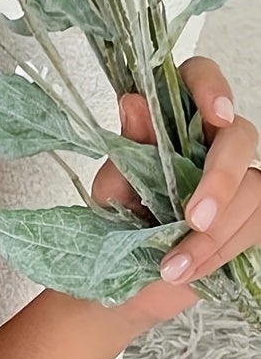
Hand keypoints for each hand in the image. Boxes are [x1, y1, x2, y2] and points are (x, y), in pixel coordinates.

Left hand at [92, 55, 260, 323]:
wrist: (122, 279)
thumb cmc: (117, 223)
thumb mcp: (112, 189)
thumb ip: (128, 150)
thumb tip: (134, 103)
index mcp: (171, 121)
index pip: (199, 79)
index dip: (212, 88)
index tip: (215, 115)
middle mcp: (209, 141)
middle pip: (239, 138)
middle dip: (221, 180)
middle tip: (195, 218)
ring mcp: (234, 176)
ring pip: (250, 189)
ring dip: (212, 235)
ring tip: (171, 266)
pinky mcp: (249, 214)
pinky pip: (252, 225)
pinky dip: (218, 252)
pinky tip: (187, 270)